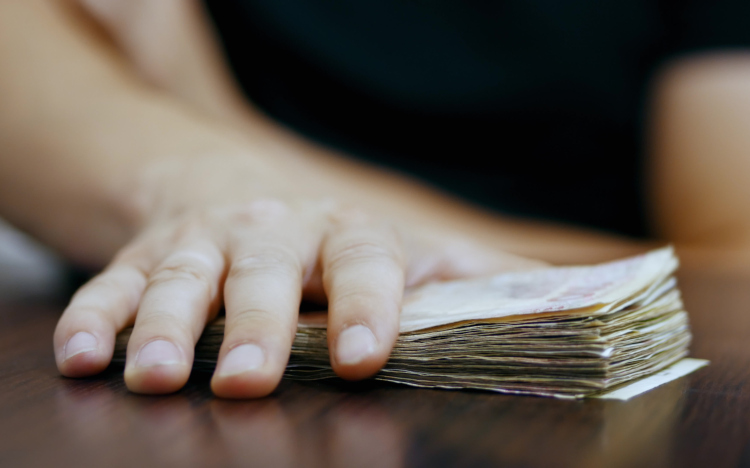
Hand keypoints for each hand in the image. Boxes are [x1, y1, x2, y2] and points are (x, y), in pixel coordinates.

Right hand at [53, 158, 541, 397]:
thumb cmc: (333, 240)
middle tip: (249, 379)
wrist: (239, 188)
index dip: (369, 306)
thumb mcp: (403, 251)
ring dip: (169, 327)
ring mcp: (204, 243)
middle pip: (265, 276)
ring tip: (159, 375)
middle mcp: (273, 235)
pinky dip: (97, 318)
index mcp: (346, 236)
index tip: (368, 354)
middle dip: (257, 325)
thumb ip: (468, 280)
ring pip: (183, 280)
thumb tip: (572, 300)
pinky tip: (86, 355)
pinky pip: (114, 286)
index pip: (365, 264)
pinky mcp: (146, 256)